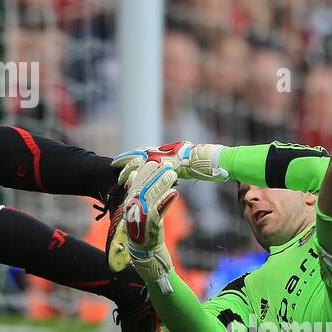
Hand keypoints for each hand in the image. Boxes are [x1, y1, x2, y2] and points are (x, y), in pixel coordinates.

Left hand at [112, 141, 229, 186]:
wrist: (219, 160)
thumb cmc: (208, 164)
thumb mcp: (188, 166)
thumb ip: (176, 168)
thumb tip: (170, 173)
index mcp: (169, 151)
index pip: (147, 152)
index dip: (133, 155)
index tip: (121, 160)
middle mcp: (167, 152)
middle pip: (141, 154)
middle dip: (127, 159)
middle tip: (113, 164)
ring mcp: (169, 157)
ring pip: (144, 161)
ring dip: (131, 169)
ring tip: (120, 177)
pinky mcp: (172, 164)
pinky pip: (154, 170)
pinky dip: (143, 175)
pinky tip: (134, 180)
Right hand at [122, 160, 180, 292]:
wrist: (148, 262)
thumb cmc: (148, 238)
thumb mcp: (146, 216)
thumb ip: (147, 200)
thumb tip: (151, 182)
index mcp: (130, 208)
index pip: (135, 185)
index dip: (144, 172)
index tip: (154, 161)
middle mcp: (132, 213)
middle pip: (143, 189)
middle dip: (154, 175)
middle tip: (167, 164)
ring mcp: (141, 222)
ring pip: (151, 198)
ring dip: (162, 185)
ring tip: (173, 175)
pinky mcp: (151, 231)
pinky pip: (159, 213)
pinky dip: (166, 202)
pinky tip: (174, 194)